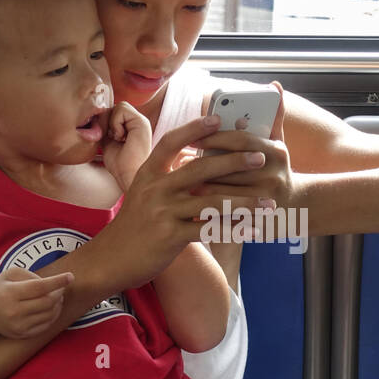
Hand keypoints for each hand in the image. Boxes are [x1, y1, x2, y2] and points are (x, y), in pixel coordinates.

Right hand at [0, 267, 72, 338]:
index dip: (58, 282)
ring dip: (58, 305)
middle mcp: (14, 311)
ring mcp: (18, 325)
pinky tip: (51, 308)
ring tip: (56, 297)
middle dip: (59, 293)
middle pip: (48, 302)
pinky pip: (46, 325)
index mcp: (10, 293)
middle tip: (61, 288)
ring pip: (50, 315)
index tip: (70, 276)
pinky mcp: (22, 334)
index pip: (40, 287)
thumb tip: (53, 284)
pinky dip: (53, 316)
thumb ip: (32, 275)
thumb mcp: (10, 274)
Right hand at [100, 115, 282, 288]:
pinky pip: (209, 229)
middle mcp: (154, 189)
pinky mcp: (170, 236)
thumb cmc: (133, 226)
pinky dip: (234, 229)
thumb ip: (166, 179)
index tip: (217, 119)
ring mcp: (163, 212)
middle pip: (199, 168)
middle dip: (233, 161)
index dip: (193, 129)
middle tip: (260, 157)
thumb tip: (194, 163)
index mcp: (148, 174)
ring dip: (244, 201)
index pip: (170, 142)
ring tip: (268, 201)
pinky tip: (253, 229)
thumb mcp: (142, 194)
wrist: (110, 259)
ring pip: (211, 202)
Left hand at [101, 101, 152, 190]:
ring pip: (119, 105)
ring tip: (118, 139)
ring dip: (112, 123)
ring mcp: (141, 121)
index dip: (106, 121)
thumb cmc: (120, 165)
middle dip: (108, 121)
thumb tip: (98, 114)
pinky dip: (115, 123)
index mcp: (132, 126)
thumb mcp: (107, 141)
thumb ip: (105, 127)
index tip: (109, 139)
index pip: (114, 110)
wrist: (129, 177)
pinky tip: (121, 138)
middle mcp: (139, 122)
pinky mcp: (142, 122)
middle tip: (112, 138)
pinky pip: (121, 109)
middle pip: (116, 106)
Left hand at [192, 80, 294, 220]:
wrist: (296, 208)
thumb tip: (275, 86)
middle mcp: (274, 176)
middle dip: (203, 165)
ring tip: (182, 184)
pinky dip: (207, 210)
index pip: (240, 140)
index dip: (215, 137)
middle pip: (229, 168)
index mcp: (277, 153)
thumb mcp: (278, 144)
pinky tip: (193, 207)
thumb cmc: (278, 170)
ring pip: (224, 193)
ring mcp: (265, 201)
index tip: (193, 138)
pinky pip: (225, 215)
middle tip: (180, 162)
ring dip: (201, 189)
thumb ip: (273, 117)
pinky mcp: (256, 221)